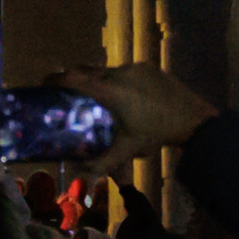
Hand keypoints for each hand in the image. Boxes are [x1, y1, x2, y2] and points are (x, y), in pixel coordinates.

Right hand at [56, 63, 217, 176]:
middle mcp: (119, 73)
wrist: (193, 119)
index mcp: (110, 91)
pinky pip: (124, 70)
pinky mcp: (147, 66)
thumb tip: (80, 172)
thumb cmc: (156, 134)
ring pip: (107, 70)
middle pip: (88, 70)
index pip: (75, 78)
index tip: (45, 83)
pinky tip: (123, 96)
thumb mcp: (127, 149)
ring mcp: (134, 67)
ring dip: (98, 80)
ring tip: (96, 96)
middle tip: (66, 92)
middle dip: (75, 79)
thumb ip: (102, 163)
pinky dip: (117, 80)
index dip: (56, 78)